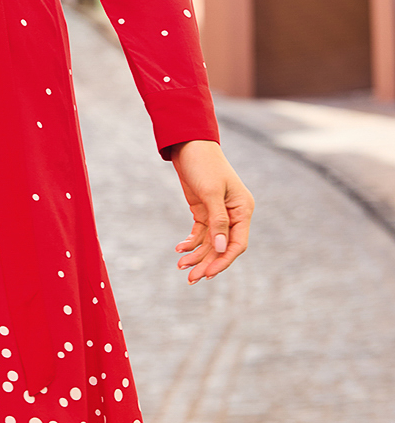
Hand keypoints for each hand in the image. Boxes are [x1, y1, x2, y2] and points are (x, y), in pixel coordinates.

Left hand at [170, 139, 254, 282]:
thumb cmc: (204, 164)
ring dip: (197, 256)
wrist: (189, 145)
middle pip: (222, 247)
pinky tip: (180, 249)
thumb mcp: (210, 192)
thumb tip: (221, 249)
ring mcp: (219, 213)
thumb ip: (217, 221)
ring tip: (181, 267)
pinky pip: (200, 233)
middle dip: (208, 263)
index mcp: (243, 209)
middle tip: (191, 278)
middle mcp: (234, 214)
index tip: (208, 274)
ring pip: (210, 243)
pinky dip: (191, 243)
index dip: (224, 261)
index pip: (238, 243)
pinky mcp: (204, 211)